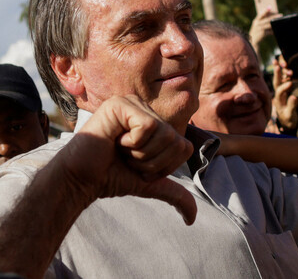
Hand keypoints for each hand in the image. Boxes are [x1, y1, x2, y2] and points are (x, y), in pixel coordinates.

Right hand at [58, 95, 196, 223]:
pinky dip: (132, 143)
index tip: (139, 166)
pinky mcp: (121, 103)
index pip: (185, 147)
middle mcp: (147, 110)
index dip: (165, 166)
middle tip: (127, 158)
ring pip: (165, 134)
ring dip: (140, 153)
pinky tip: (114, 140)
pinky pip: (148, 127)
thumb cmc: (112, 177)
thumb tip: (192, 219)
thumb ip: (174, 194)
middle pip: (176, 141)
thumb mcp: (149, 183)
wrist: (80, 180)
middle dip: (152, 161)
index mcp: (156, 123)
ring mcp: (133, 103)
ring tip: (120, 150)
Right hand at [249, 8, 281, 50]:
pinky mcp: (262, 33)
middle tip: (281, 15)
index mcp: (256, 20)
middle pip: (267, 19)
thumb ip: (263, 20)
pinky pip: (270, 31)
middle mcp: (257, 24)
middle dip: (274, 16)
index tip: (270, 6)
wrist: (252, 41)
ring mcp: (260, 29)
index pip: (261, 14)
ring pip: (269, 25)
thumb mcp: (258, 25)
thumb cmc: (257, 31)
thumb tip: (273, 16)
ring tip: (280, 21)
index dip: (265, 10)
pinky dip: (273, 30)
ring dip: (275, 23)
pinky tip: (277, 29)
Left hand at [272, 59, 297, 128]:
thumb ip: (292, 106)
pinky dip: (284, 71)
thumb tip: (294, 97)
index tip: (290, 83)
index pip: (279, 91)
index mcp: (279, 100)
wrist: (289, 120)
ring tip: (277, 60)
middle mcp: (279, 93)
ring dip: (279, 70)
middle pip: (277, 82)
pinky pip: (285, 79)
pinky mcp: (287, 89)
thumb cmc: (289, 118)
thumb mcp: (291, 115)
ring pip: (280, 79)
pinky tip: (284, 64)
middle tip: (276, 65)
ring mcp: (283, 90)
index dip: (284, 87)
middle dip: (277, 74)